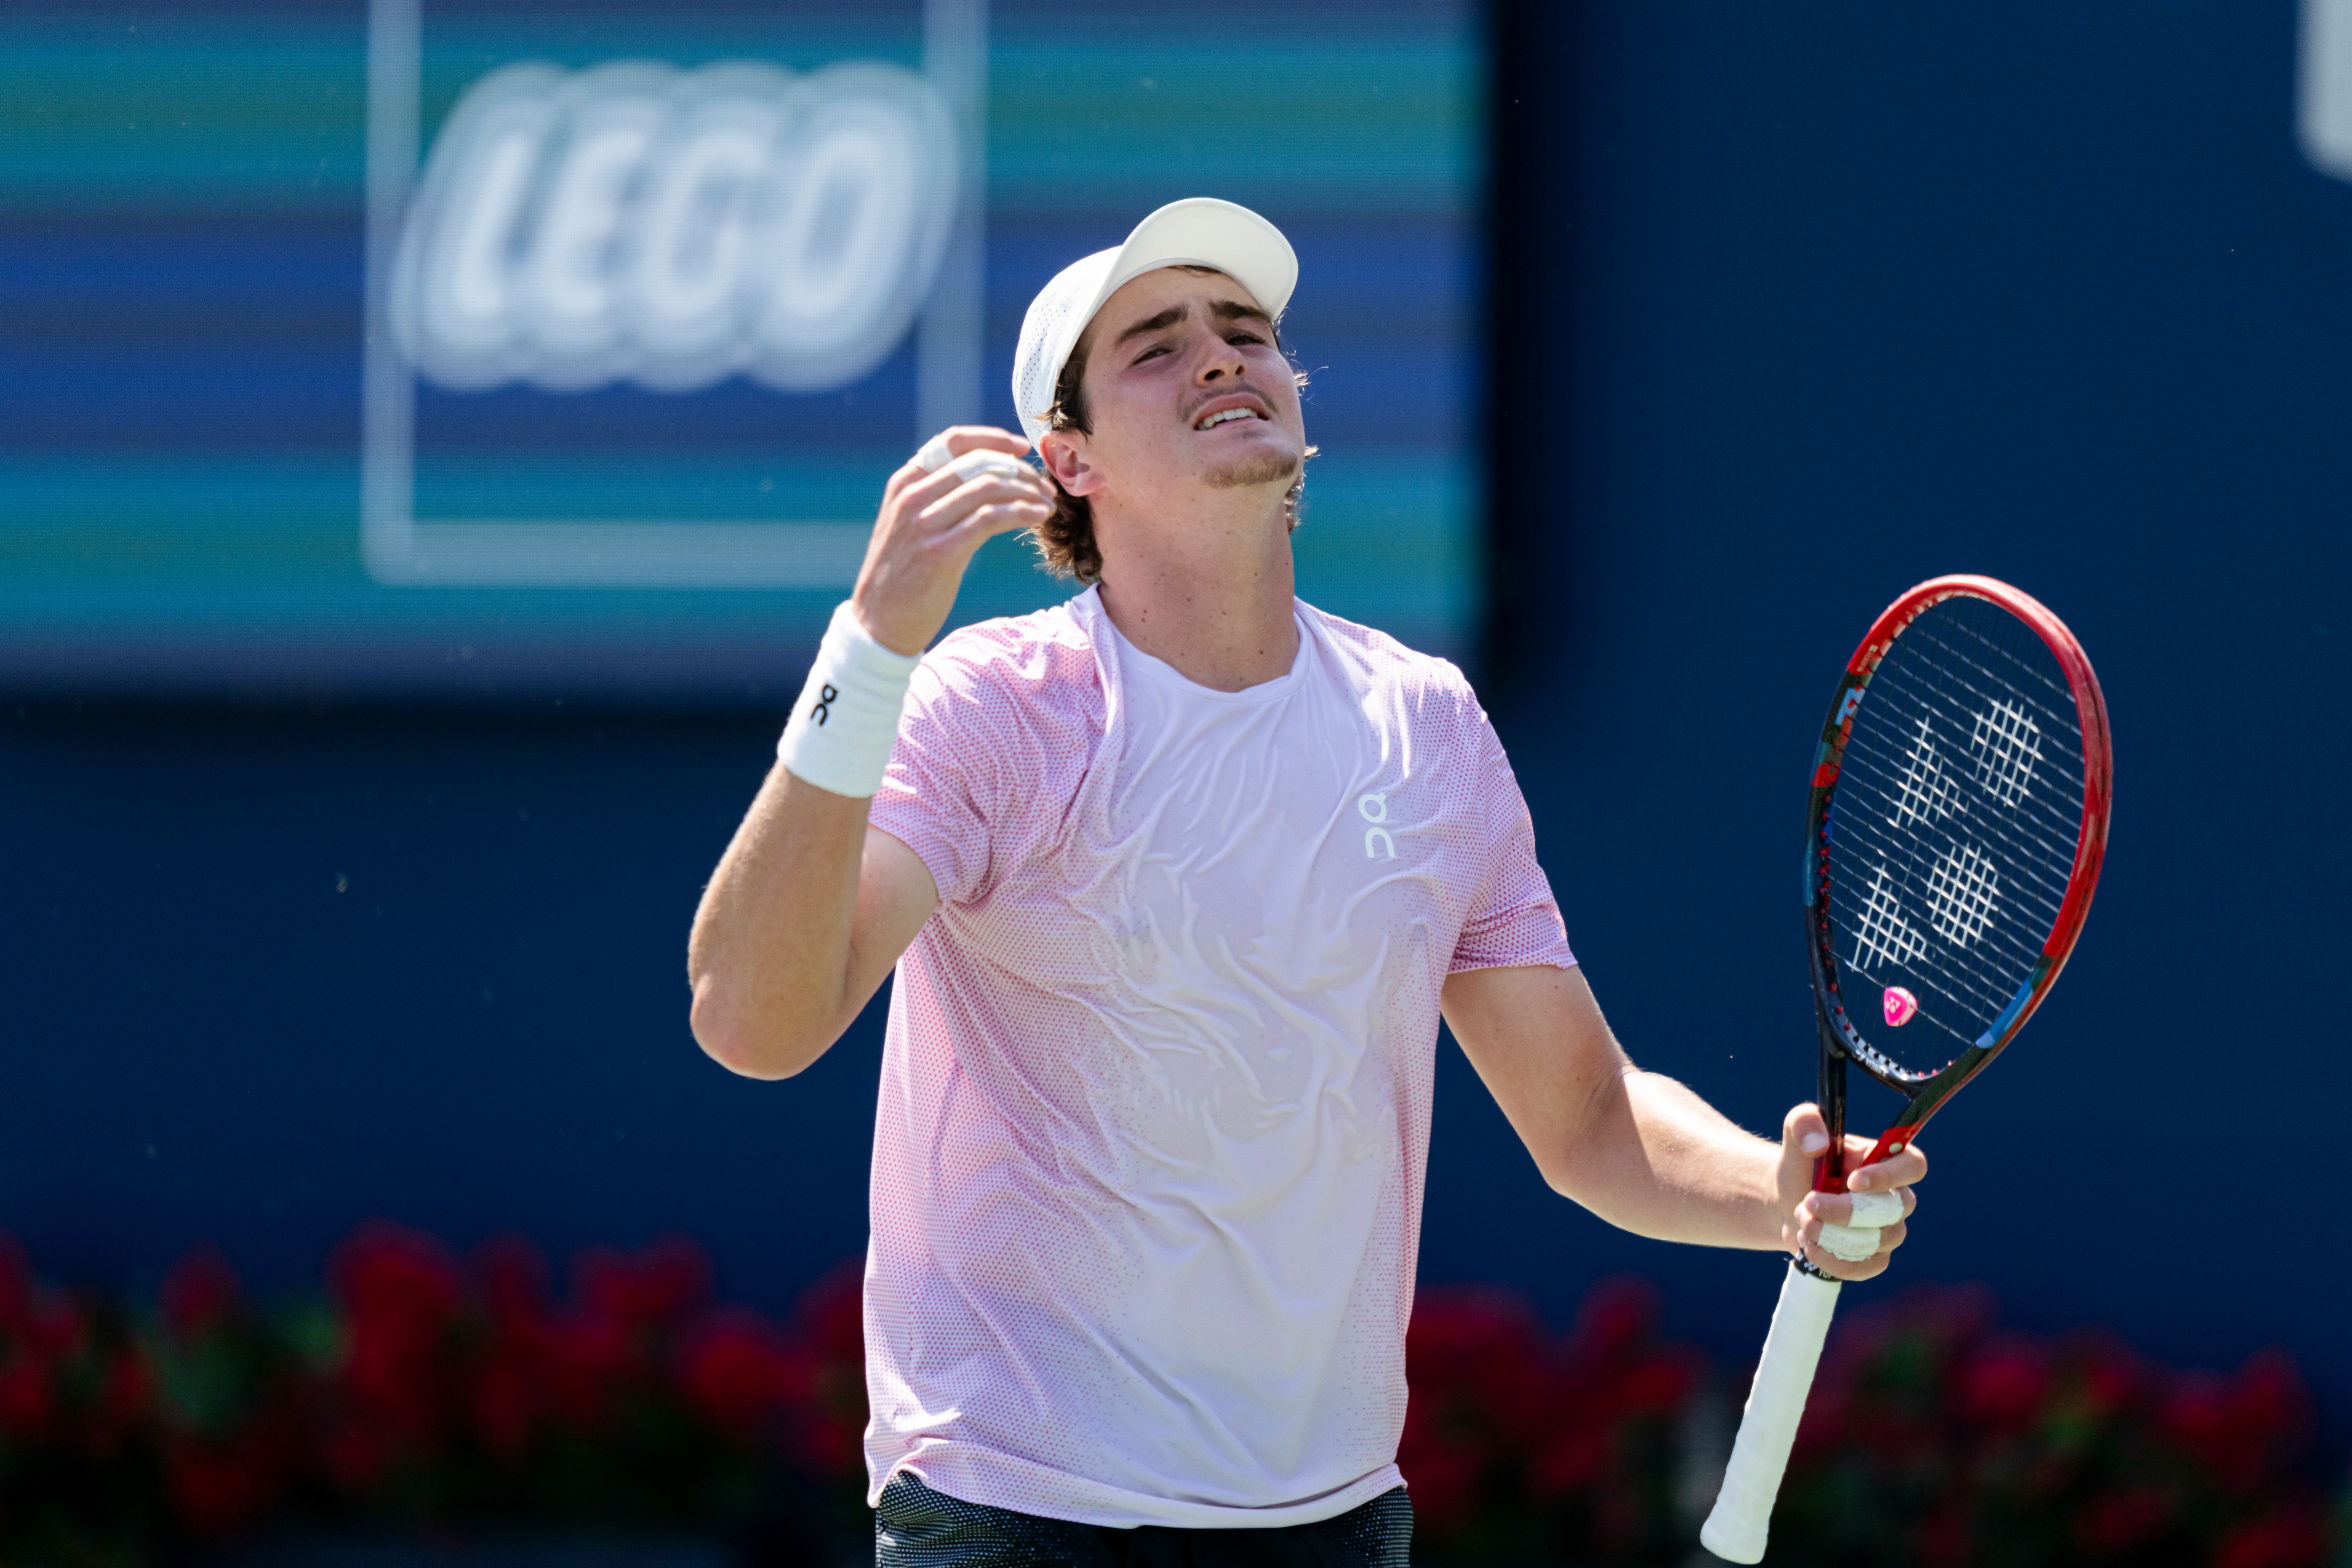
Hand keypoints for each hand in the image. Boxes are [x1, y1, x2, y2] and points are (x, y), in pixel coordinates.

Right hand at [849, 427, 1054, 655]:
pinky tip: (1038, 517)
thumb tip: (984, 477)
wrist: (879, 622)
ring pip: (989, 488)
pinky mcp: (940, 553)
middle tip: (1045, 486)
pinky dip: (1021, 513)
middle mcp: (912, 497)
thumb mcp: (909, 523)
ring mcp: (923, 524)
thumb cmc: (903, 574)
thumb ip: (935, 496)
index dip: (994, 439)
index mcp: (905, 482)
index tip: (1022, 449)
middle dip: (1020, 471)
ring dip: (1027, 492)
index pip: (954, 441)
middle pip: (979, 464)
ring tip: (1047, 504)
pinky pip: (990, 519)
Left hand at [1771, 1102, 1925, 1280]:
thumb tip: (1818, 1143)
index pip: (1913, 1166)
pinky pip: (1866, 1266)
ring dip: (1831, 1234)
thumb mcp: (1796, 1130)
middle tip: (1808, 1202)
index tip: (1851, 1180)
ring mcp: (1889, 1230)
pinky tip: (1810, 1244)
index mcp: (1886, 1159)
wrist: (1786, 1199)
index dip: (1889, 1176)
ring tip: (1804, 1220)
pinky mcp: (1874, 1257)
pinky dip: (1833, 1259)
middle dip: (1843, 1211)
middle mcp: (1896, 1196)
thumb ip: (1805, 1122)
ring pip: (1876, 1241)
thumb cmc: (1801, 1162)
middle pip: (1891, 1211)